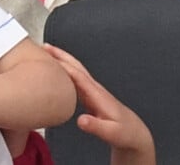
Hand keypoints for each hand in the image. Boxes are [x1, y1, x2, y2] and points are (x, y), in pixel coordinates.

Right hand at [44, 44, 155, 164]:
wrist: (134, 133)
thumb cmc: (124, 133)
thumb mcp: (111, 133)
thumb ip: (96, 127)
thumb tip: (80, 120)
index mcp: (97, 94)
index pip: (77, 75)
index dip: (62, 66)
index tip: (47, 59)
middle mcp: (94, 88)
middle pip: (75, 65)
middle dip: (60, 54)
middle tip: (44, 46)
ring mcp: (92, 89)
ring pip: (75, 68)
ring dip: (61, 58)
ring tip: (47, 52)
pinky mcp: (89, 94)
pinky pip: (74, 76)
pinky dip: (64, 68)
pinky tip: (57, 70)